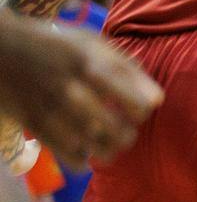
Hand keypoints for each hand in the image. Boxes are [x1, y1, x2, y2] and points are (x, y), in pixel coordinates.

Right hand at [0, 16, 160, 167]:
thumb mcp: (88, 41)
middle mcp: (72, 88)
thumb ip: (124, 66)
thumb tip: (156, 100)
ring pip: (98, 148)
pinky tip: (82, 151)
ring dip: (108, 150)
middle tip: (123, 132)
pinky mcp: (34, 125)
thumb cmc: (52, 44)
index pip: (139, 103)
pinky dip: (82, 160)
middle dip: (127, 136)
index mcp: (91, 64)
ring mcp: (51, 108)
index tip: (135, 110)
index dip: (142, 112)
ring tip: (106, 144)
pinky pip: (71, 158)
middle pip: (120, 132)